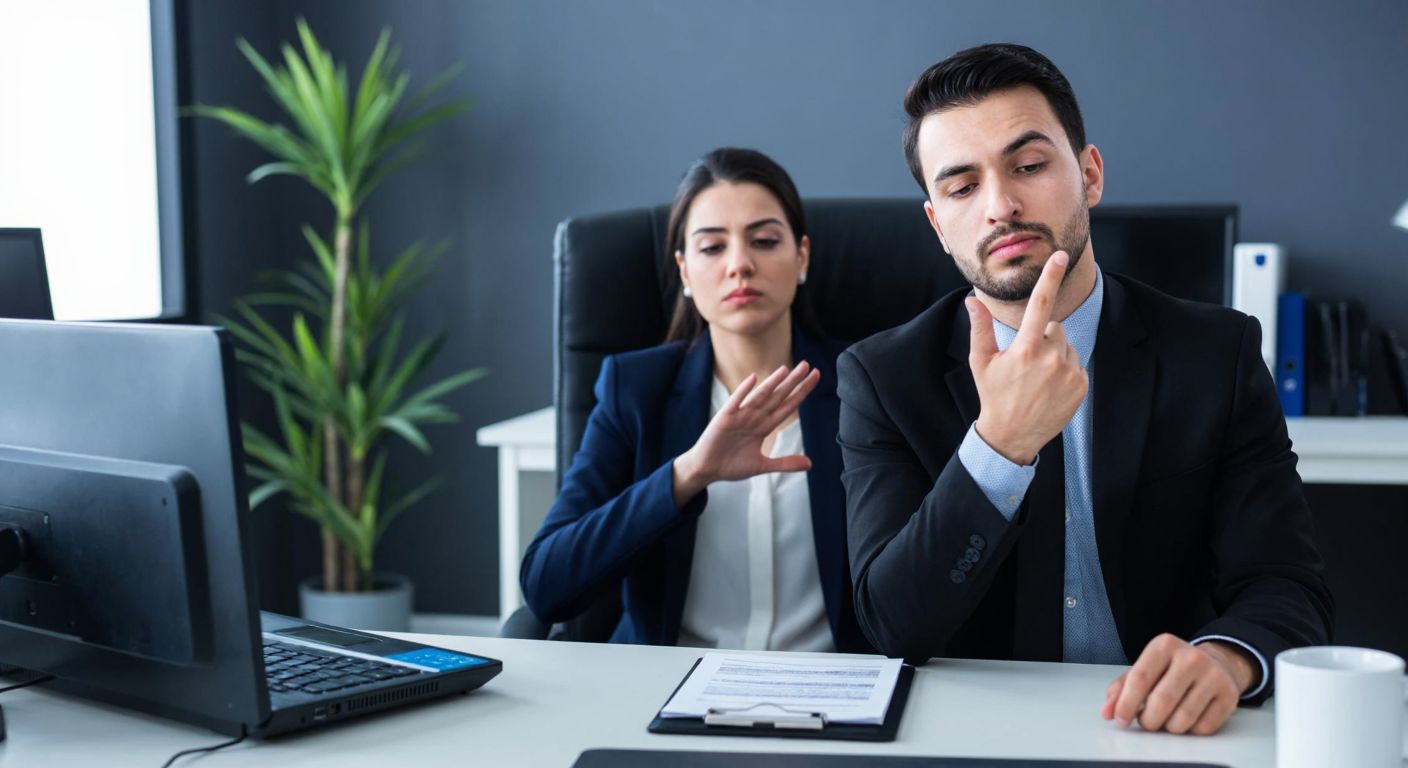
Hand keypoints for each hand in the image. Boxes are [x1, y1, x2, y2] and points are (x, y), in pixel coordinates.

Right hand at [671, 362, 820, 506]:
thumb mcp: (763, 466)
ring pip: (760, 397)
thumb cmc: (731, 465)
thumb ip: (785, 463)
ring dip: (772, 383)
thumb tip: (810, 464)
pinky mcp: (724, 419)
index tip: (815, 378)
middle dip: (793, 382)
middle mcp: (754, 418)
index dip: (801, 392)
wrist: (707, 470)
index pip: (787, 406)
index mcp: (764, 426)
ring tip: (786, 370)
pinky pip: (735, 403)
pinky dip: (743, 391)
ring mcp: (740, 417)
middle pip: (778, 397)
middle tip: (808, 366)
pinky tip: (753, 379)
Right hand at [968, 251, 1087, 464]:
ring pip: (1066, 345)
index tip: (1062, 256)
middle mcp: (1050, 358)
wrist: (1012, 435)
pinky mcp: (1081, 385)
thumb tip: (973, 300)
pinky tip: (1049, 387)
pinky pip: (1076, 364)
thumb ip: (980, 328)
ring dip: (1055, 354)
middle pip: (1054, 328)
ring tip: (1038, 377)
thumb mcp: (981, 361)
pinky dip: (1065, 370)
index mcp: (1025, 348)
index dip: (1050, 277)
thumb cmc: (993, 394)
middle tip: (1026, 363)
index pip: (1040, 304)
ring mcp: (1068, 372)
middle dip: (1043, 337)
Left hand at [1101, 634, 1255, 735]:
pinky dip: (1190, 730)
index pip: (1140, 678)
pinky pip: (1202, 727)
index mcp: (1165, 646)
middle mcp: (1191, 657)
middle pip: (1161, 702)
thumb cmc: (1173, 668)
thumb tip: (1108, 711)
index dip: (1126, 704)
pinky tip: (1188, 718)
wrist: (1217, 662)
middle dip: (1147, 720)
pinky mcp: (1229, 696)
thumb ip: (1122, 688)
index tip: (1120, 719)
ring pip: (1182, 719)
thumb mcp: (1146, 669)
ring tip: (1166, 718)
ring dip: (1168, 727)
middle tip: (1145, 722)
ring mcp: (1213, 676)